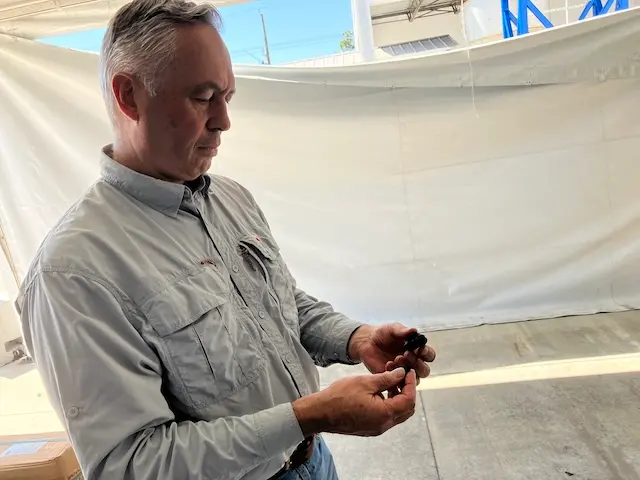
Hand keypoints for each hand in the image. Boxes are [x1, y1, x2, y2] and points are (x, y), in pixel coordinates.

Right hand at [292, 368, 416, 436]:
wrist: (321, 413)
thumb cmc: (340, 396)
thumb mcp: (365, 382)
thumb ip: (387, 378)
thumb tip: (401, 373)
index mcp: (384, 414)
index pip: (409, 399)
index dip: (411, 384)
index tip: (409, 371)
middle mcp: (384, 425)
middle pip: (407, 409)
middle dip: (408, 391)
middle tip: (402, 375)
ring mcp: (377, 428)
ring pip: (398, 413)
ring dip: (399, 397)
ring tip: (390, 380)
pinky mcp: (370, 427)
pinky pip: (387, 416)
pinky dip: (390, 403)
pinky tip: (381, 390)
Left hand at [348, 324, 435, 380]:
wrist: (367, 342)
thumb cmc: (383, 334)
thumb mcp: (393, 329)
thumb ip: (403, 330)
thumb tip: (414, 330)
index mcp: (417, 350)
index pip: (429, 355)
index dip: (427, 353)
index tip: (419, 349)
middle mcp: (413, 363)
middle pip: (425, 370)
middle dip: (417, 363)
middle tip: (406, 354)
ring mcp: (404, 372)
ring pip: (414, 379)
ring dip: (406, 370)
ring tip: (396, 359)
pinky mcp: (393, 379)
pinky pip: (399, 383)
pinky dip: (395, 375)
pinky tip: (387, 364)